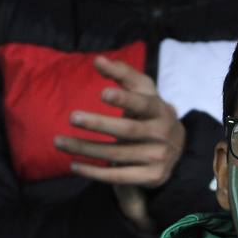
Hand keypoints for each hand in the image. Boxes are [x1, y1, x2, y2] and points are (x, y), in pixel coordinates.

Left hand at [56, 57, 185, 231]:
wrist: (178, 149)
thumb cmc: (150, 113)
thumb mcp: (144, 91)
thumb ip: (122, 74)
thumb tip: (97, 60)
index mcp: (160, 110)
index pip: (142, 103)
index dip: (124, 99)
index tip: (102, 93)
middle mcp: (162, 135)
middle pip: (127, 130)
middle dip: (98, 124)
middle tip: (72, 117)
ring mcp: (158, 158)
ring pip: (116, 155)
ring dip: (85, 149)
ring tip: (59, 142)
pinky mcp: (151, 177)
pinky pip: (118, 177)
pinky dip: (94, 173)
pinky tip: (74, 166)